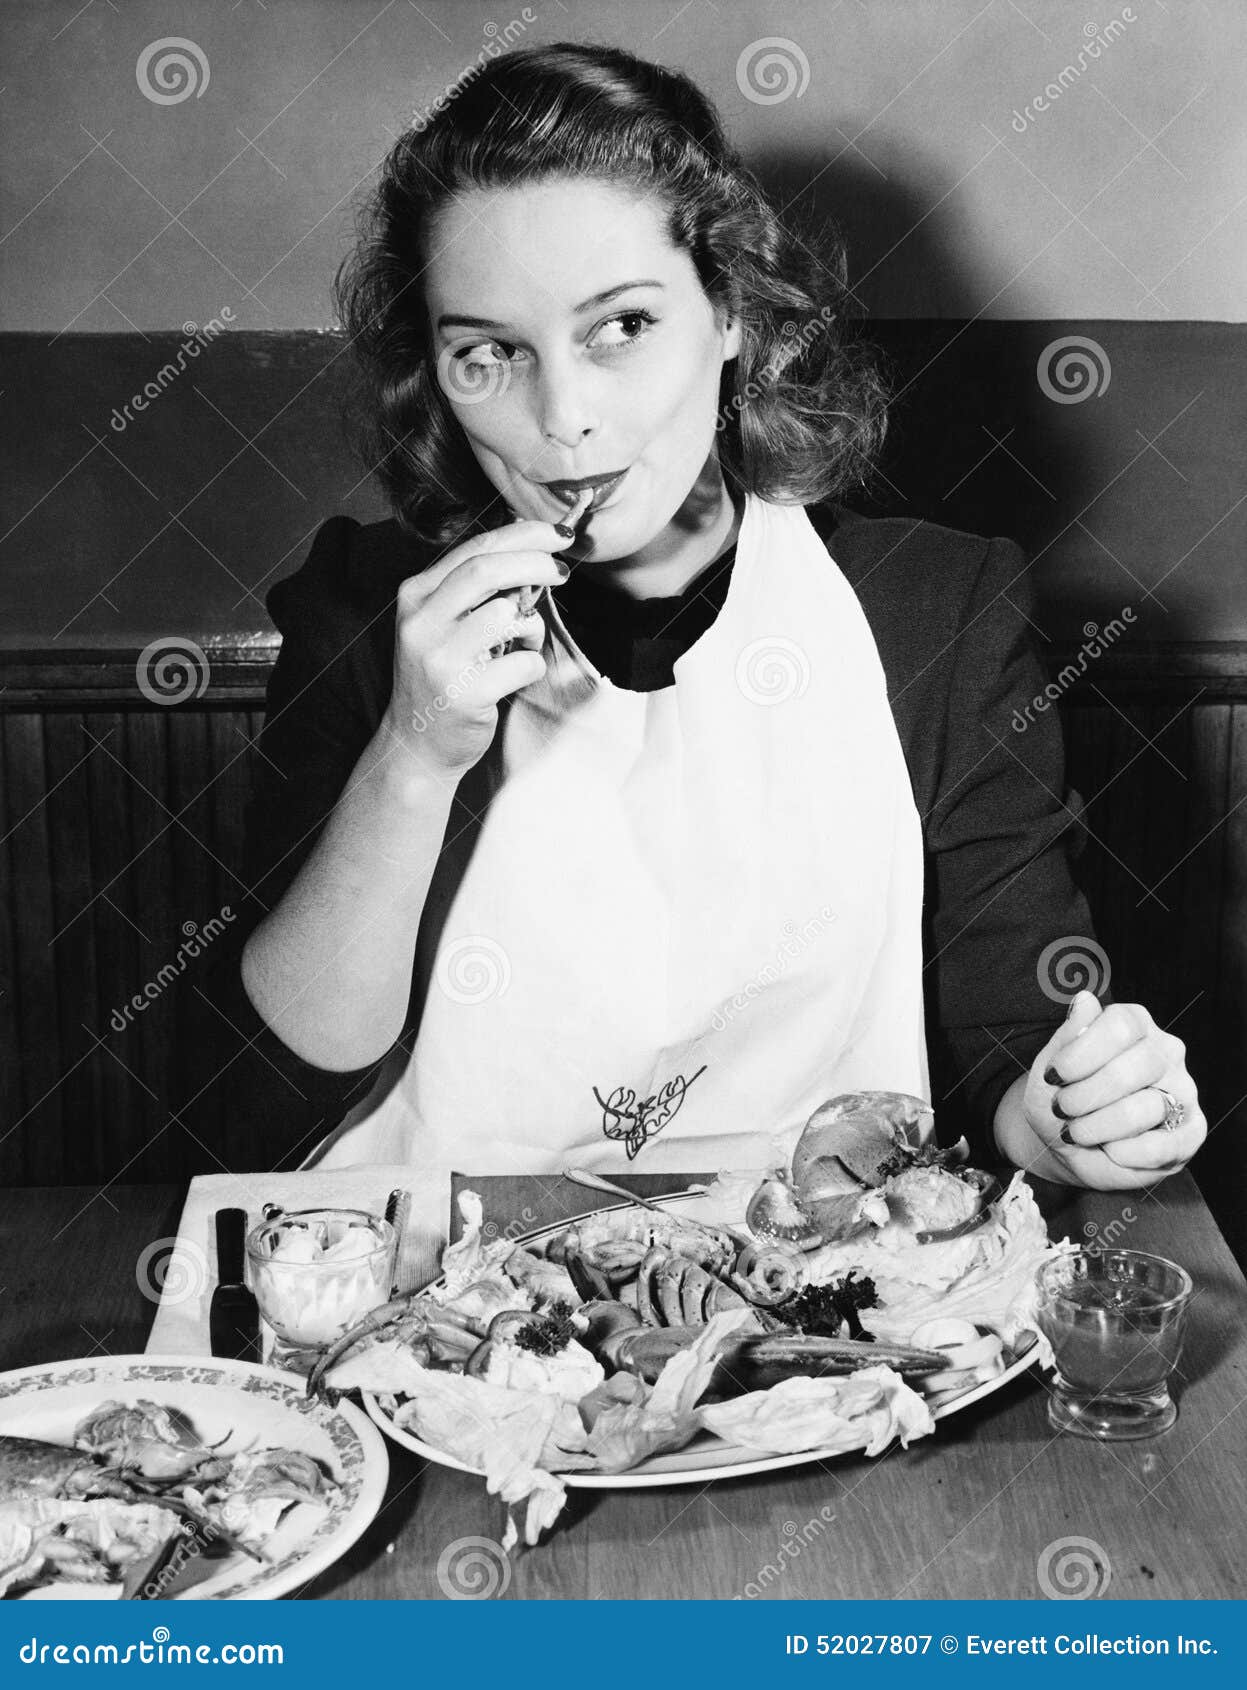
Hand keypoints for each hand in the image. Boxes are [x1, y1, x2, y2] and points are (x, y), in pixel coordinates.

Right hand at [381, 517, 575, 777]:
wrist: (417, 744)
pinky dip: (531, 665)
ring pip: (508, 615)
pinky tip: (515, 674)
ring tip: (522, 644)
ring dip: (531, 627)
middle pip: (488, 569)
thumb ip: (475, 589)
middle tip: (562, 572)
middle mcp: (422, 621)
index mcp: (416, 595)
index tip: (558, 535)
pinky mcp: (464, 692)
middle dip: (536, 563)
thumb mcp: (444, 624)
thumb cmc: (442, 677)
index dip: (524, 535)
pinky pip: (523, 663)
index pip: (475, 548)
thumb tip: (531, 549)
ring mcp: (440, 658)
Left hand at [1017, 989, 1205, 1188]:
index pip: (1121, 1025)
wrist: (1069, 1142)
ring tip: (1077, 1131)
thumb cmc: (1061, 1096)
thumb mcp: (1052, 1065)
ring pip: (1145, 1108)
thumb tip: (1085, 1000)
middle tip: (1061, 1109)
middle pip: (1132, 1068)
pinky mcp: (1191, 1132)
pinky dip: (1124, 1153)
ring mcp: (1184, 1091)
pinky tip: (1108, 1149)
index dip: (1082, 1054)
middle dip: (1085, 1096)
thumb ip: (1069, 1035)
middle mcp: (1166, 1052)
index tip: (1053, 1076)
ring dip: (1098, 1127)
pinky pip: (1162, 1146)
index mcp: (1135, 1024)